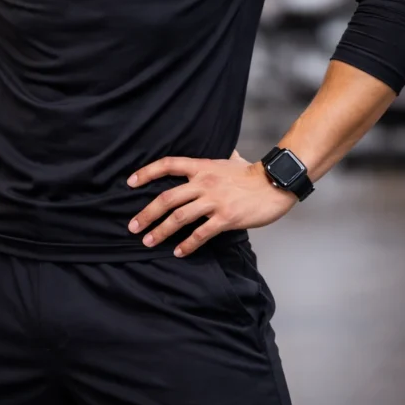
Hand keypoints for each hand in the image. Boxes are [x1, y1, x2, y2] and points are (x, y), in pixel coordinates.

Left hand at [126, 150, 296, 256]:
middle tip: (132, 226)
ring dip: (161, 231)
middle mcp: (204, 182)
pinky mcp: (226, 218)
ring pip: (179, 217)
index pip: (168, 165)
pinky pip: (201, 233)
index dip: (147, 172)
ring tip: (148, 241)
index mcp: (202, 166)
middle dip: (147, 213)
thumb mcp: (232, 160)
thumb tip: (226, 152)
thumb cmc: (252, 173)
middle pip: (167, 197)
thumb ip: (223, 157)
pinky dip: (188, 244)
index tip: (130, 182)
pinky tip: (178, 252)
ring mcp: (214, 201)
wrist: (274, 184)